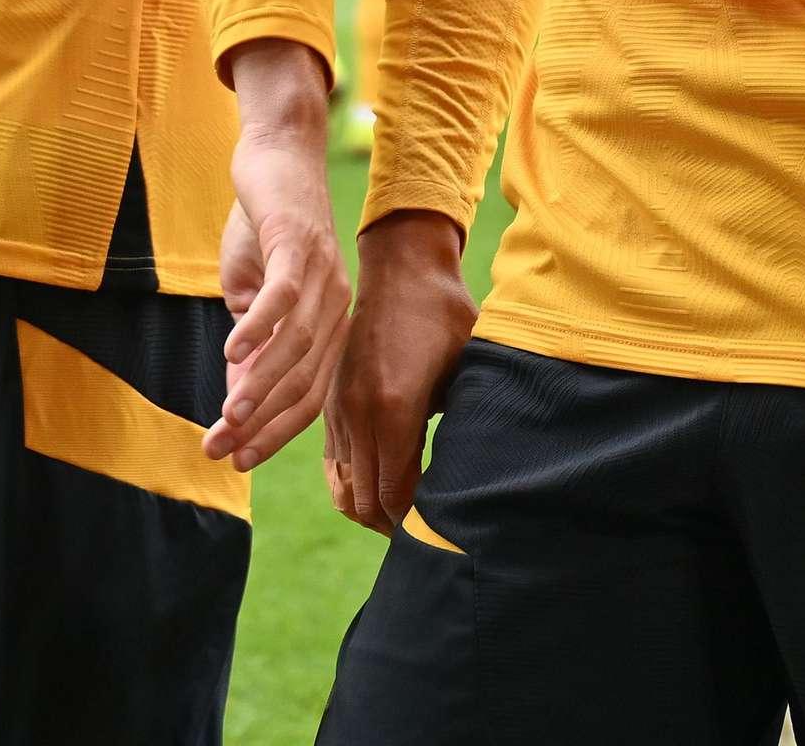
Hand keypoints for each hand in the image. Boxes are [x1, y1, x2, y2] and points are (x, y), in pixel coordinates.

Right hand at [209, 42, 347, 469]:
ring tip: (226, 416)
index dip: (273, 431)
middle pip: (304, 380)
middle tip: (221, 450)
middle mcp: (336, 305)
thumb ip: (249, 345)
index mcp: (329, 323)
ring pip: (295, 346)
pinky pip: (284, 296)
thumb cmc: (263, 227)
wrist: (276, 156)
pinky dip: (259, 327)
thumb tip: (235, 400)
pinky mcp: (300, 244)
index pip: (308, 394)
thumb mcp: (251, 294)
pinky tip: (230, 352)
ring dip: (258, 386)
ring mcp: (322, 275)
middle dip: (261, 422)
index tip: (236, 459)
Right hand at [325, 212, 476, 536]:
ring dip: (372, 512)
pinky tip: (384, 489)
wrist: (400, 268)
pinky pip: (334, 466)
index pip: (395, 495)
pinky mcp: (330, 404)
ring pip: (344, 491)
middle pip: (365, 502)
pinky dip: (354, 489)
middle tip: (429, 535)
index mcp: (393, 407)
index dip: (417, 523)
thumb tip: (474, 478)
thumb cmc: (444, 315)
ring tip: (407, 519)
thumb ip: (464, 422)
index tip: (444, 531)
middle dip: (396, 527)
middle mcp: (356, 414)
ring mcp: (338, 410)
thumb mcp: (466, 368)